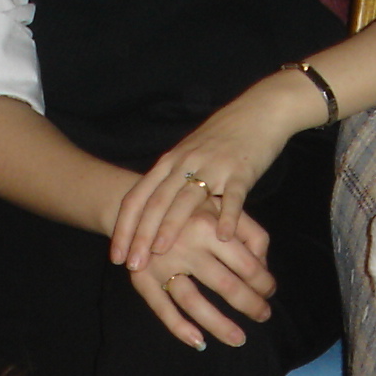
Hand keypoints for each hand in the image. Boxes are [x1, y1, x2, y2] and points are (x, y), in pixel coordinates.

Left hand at [109, 72, 324, 278]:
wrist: (259, 111)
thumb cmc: (223, 137)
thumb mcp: (188, 154)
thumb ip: (171, 180)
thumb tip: (152, 213)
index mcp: (170, 162)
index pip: (138, 197)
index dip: (125, 228)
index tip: (116, 256)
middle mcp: (186, 163)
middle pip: (157, 202)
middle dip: (141, 235)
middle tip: (132, 264)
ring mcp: (213, 167)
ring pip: (186, 199)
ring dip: (171, 226)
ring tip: (160, 252)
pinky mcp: (241, 171)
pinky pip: (232, 197)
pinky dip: (227, 217)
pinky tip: (222, 238)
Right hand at [128, 208, 276, 350]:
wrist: (137, 204)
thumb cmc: (190, 209)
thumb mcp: (221, 206)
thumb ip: (249, 231)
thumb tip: (264, 266)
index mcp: (207, 225)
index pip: (246, 264)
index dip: (264, 283)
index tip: (270, 292)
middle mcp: (185, 245)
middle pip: (225, 285)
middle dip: (250, 305)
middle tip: (263, 316)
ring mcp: (161, 264)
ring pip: (193, 302)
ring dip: (219, 325)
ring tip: (239, 339)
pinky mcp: (142, 278)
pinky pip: (162, 308)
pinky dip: (180, 328)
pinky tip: (200, 342)